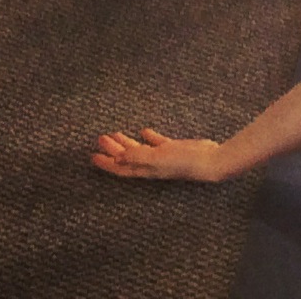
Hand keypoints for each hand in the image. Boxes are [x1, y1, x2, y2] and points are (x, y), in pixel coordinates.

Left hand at [91, 127, 224, 182]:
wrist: (208, 161)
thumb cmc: (182, 162)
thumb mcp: (157, 158)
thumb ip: (137, 157)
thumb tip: (117, 159)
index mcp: (144, 170)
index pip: (120, 168)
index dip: (105, 163)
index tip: (92, 156)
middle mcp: (150, 165)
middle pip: (126, 158)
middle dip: (113, 150)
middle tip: (101, 138)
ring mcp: (161, 157)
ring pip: (138, 150)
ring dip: (126, 143)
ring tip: (115, 134)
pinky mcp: (172, 149)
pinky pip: (155, 143)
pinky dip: (148, 137)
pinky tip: (144, 131)